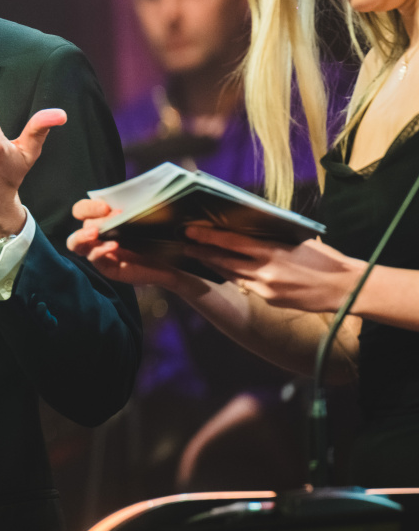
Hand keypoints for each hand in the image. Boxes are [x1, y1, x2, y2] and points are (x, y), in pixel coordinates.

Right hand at [67, 198, 199, 291]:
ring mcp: (100, 252)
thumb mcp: (142, 217)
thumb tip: (127, 197)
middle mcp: (97, 236)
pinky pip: (95, 259)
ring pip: (76, 244)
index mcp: (101, 220)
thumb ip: (131, 206)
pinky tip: (113, 245)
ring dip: (83, 236)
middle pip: (82, 224)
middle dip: (92, 217)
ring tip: (95, 233)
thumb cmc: (155, 235)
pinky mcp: (107, 267)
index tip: (106, 206)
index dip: (89, 207)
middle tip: (108, 214)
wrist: (171, 259)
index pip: (81, 210)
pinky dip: (100, 251)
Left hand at [183, 224, 365, 310]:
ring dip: (214, 264)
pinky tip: (224, 269)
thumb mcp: (295, 241)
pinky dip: (233, 276)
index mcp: (271, 252)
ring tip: (199, 255)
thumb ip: (269, 238)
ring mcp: (266, 289)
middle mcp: (264, 272)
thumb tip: (245, 229)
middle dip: (202, 252)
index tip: (190, 230)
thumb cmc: (323, 258)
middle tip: (185, 243)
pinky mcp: (270, 300)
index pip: (231, 242)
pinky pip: (245, 286)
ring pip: (231, 275)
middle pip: (224, 260)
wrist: (345, 288)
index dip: (208, 236)